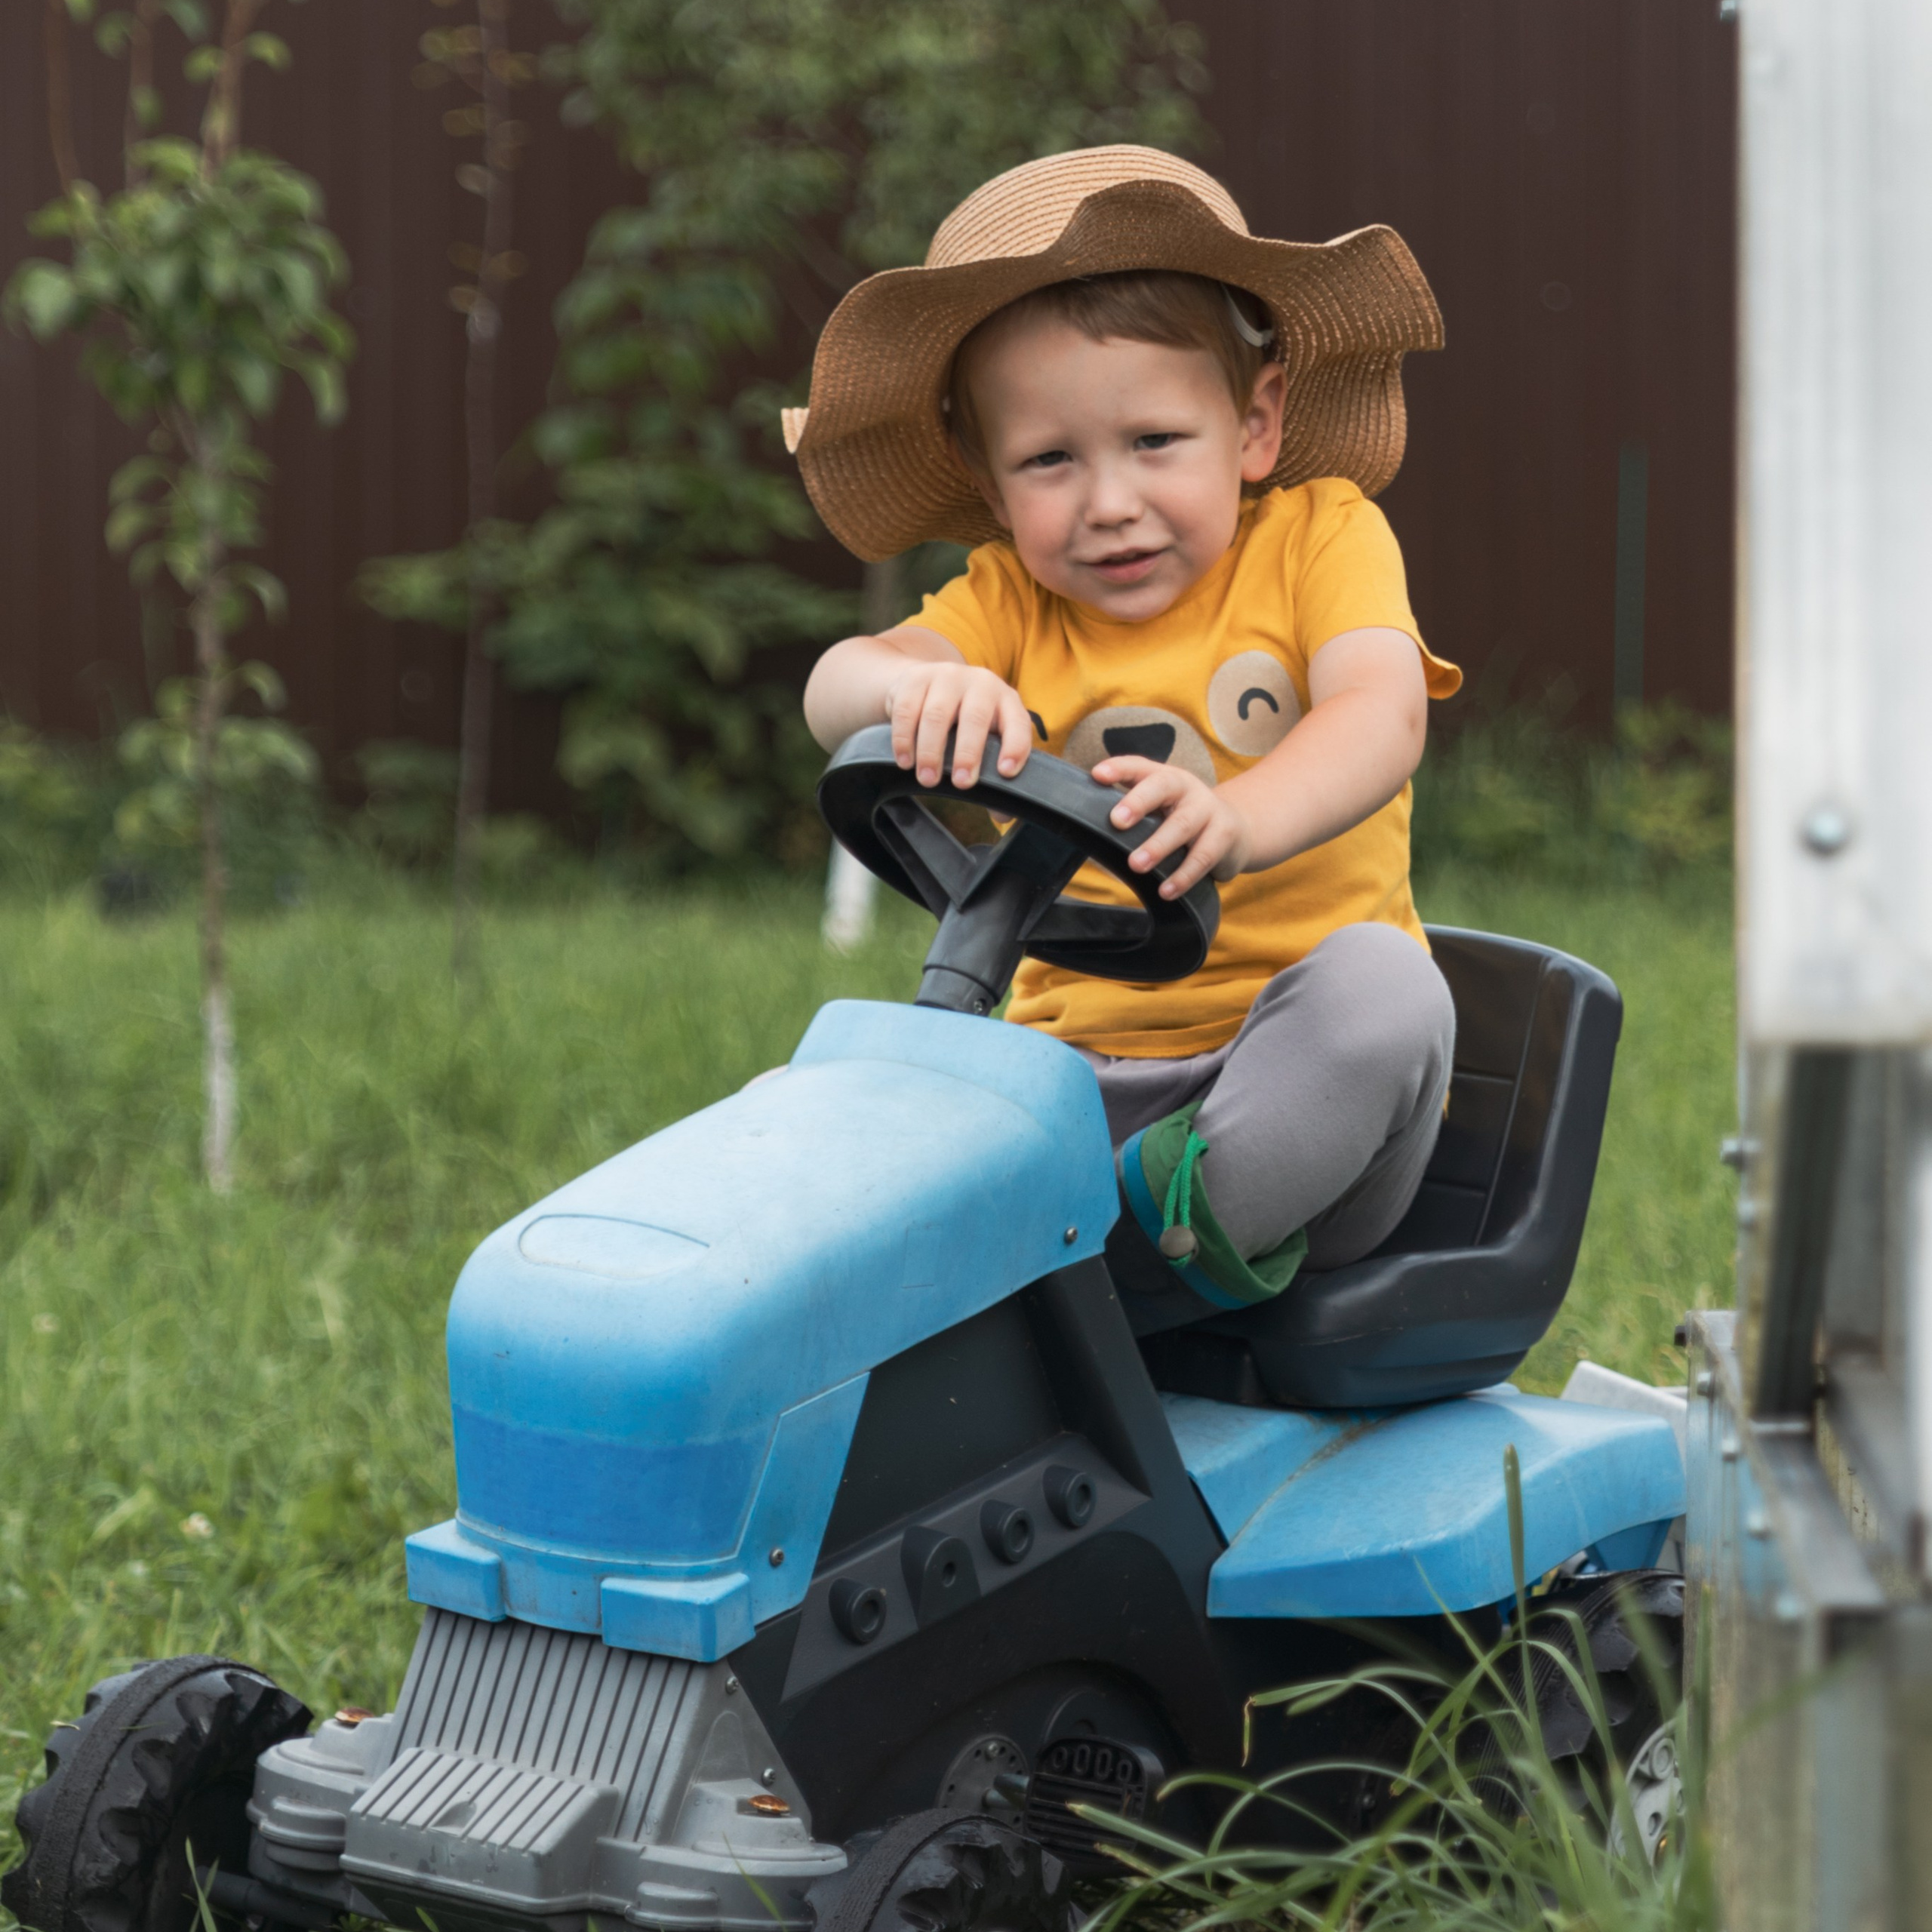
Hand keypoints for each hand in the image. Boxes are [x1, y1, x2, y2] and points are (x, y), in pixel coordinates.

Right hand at [884, 658, 1034, 787]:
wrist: (928, 682)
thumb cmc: (964, 720)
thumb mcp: (985, 738)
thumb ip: (994, 772)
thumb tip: (1003, 817)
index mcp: (1006, 700)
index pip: (1017, 722)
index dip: (1015, 747)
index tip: (1005, 772)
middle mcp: (980, 683)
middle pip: (975, 717)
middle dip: (967, 753)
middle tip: (961, 784)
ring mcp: (946, 677)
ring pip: (937, 715)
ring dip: (931, 751)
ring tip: (927, 779)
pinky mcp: (915, 679)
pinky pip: (906, 711)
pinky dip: (904, 739)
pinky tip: (905, 761)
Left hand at [1091, 756, 1252, 898]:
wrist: (1237, 831)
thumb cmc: (1183, 821)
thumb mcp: (1161, 811)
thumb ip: (1132, 818)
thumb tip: (1089, 842)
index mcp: (1165, 777)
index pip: (1139, 766)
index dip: (1119, 769)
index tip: (1097, 775)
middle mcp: (1187, 787)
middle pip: (1162, 786)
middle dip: (1139, 802)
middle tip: (1116, 821)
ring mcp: (1208, 809)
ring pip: (1182, 825)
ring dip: (1158, 846)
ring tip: (1136, 865)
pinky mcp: (1225, 834)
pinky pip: (1203, 857)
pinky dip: (1183, 876)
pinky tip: (1166, 891)